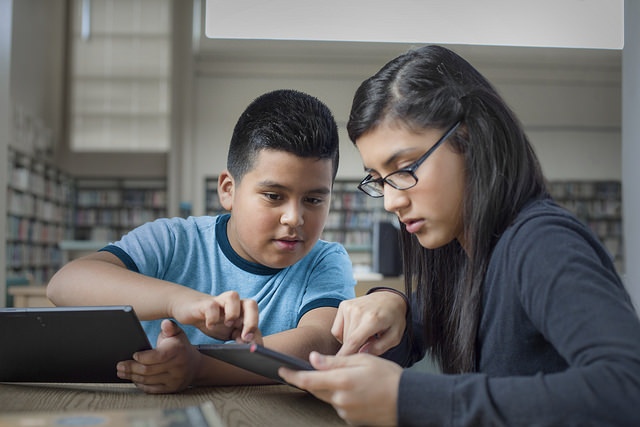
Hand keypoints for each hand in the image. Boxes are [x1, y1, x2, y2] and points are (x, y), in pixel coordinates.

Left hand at [117, 319, 201, 392]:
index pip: (156, 357)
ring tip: (122, 372)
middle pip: (148, 370)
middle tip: (119, 366)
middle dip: (131, 368)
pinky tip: (133, 379)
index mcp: (177, 351)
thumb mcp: (177, 333)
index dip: (142, 357)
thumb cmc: (180, 346)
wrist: (195, 366)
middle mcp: (177, 367)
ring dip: (132, 377)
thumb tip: (165, 323)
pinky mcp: (171, 389)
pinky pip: (152, 389)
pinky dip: (140, 384)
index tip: (133, 354)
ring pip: (148, 380)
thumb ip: (170, 327)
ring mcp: (175, 380)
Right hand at [169, 290, 258, 341]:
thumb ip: (242, 338)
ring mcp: (219, 302)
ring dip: (233, 313)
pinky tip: (210, 326)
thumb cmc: (215, 322)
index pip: (256, 316)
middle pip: (251, 304)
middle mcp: (234, 304)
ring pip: (233, 297)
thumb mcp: (230, 333)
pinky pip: (211, 306)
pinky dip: (212, 318)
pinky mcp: (204, 304)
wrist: (190, 310)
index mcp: (242, 311)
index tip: (252, 345)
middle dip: (252, 321)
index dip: (256, 330)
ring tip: (228, 325)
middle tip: (245, 337)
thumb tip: (254, 347)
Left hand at [279, 352, 401, 425]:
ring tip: (352, 378)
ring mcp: (345, 412)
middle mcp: (340, 399)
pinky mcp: (351, 420)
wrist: (408, 400)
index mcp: (342, 381)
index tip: (281, 369)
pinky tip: (357, 391)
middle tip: (314, 369)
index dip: (292, 375)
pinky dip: (341, 397)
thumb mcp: (362, 360)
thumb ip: (334, 361)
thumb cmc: (388, 376)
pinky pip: (339, 406)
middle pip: (315, 389)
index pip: (307, 380)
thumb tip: (313, 359)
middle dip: (311, 379)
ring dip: (330, 387)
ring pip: (328, 397)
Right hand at [332, 291, 406, 355]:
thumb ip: (379, 347)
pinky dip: (343, 334)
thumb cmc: (393, 319)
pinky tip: (356, 330)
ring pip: (341, 336)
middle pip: (347, 340)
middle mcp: (358, 311)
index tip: (340, 366)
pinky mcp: (343, 305)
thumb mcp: (395, 336)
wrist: (389, 298)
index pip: (354, 341)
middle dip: (355, 348)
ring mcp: (349, 307)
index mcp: (372, 319)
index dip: (346, 355)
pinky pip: (336, 329)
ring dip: (350, 341)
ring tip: (365, 335)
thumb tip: (361, 353)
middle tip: (369, 344)